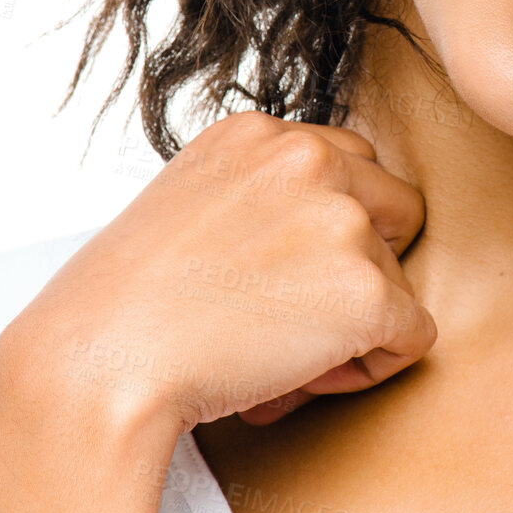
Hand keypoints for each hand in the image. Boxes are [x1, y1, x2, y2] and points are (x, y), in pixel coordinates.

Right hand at [1, 112, 434, 431]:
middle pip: (393, 208)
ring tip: (275, 358)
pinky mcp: (367, 289)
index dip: (323, 232)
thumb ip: (263, 196)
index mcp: (259, 133)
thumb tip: (330, 233)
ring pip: (397, 280)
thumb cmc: (127, 311)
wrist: (98, 368)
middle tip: (290, 318)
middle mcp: (308, 157)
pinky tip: (301, 379)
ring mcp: (343, 219)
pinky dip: (372, 367)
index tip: (271, 275)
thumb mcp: (190, 205)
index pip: (348, 164)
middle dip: (358, 265)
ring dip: (352, 325)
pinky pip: (414, 335)